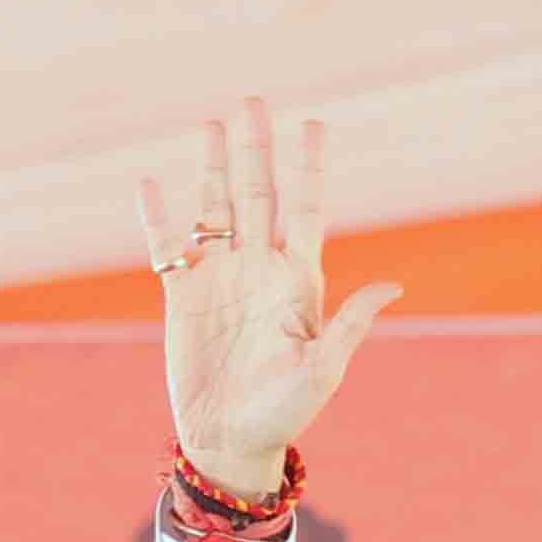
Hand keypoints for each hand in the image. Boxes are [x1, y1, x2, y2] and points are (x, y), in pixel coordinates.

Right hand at [143, 99, 397, 502]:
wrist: (232, 441)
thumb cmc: (286, 411)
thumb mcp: (325, 368)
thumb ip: (351, 323)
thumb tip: (393, 286)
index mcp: (299, 280)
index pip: (307, 208)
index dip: (309, 166)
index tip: (313, 123)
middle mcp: (259, 268)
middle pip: (259, 193)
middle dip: (258, 148)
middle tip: (254, 100)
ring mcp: (220, 277)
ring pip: (215, 207)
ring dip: (213, 167)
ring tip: (212, 125)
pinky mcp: (182, 296)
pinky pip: (166, 246)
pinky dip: (156, 216)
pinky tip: (149, 183)